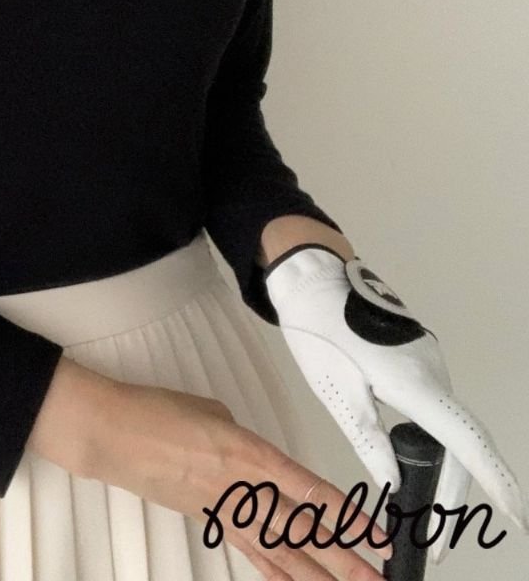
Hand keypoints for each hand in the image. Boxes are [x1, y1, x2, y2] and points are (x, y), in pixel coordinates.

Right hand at [29, 357, 392, 579]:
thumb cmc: (156, 411)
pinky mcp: (205, 516)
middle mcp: (240, 486)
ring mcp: (222, 506)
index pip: (308, 491)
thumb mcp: (211, 410)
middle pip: (300, 530)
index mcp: (246, 451)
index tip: (377, 536)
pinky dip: (273, 569)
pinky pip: (247, 547)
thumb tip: (256, 457)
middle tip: (376, 580)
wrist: (112, 433)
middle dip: (342, 559)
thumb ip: (242, 436)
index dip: (346, 516)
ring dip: (315, 573)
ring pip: (277, 547)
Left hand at [263, 243, 528, 564]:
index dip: (495, 481)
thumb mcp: (334, 390)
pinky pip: (437, 408)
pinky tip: (418, 468)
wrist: (313, 278)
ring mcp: (428, 362)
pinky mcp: (418, 358)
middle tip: (438, 543)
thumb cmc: (319, 331)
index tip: (517, 519)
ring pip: (449, 426)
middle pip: (460, 442)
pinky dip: (434, 443)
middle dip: (454, 495)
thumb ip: (366, 438)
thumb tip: (394, 485)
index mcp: (413, 381)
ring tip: (428, 516)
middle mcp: (432, 371)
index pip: (466, 440)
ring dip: (444, 471)